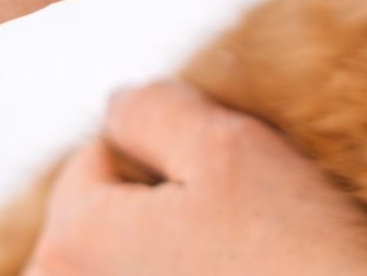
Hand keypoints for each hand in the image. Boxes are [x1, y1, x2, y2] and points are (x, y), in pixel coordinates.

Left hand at [28, 82, 366, 275]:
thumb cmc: (294, 260)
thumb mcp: (228, 147)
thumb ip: (155, 109)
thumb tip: (117, 105)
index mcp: (72, 241)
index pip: (96, 157)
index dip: (169, 152)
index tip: (229, 185)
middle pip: (102, 219)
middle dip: (160, 209)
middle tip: (240, 227)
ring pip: (130, 263)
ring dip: (173, 255)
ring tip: (242, 265)